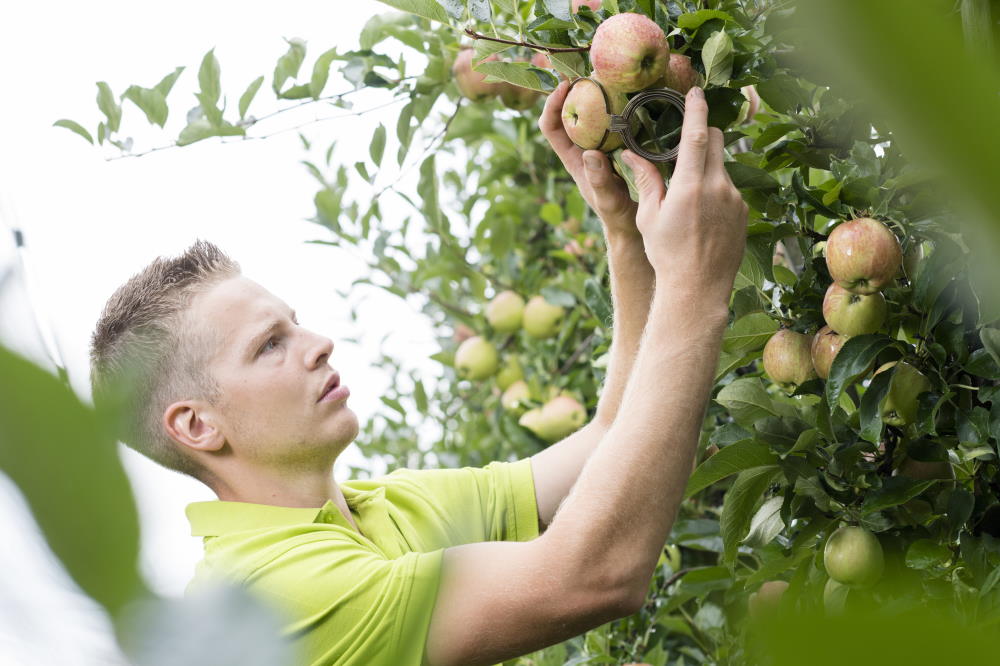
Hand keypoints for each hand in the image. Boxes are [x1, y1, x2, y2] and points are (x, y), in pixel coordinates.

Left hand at [538, 80, 637, 237]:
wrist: (630, 225)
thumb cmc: (617, 216)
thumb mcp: (609, 199)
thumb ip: (600, 180)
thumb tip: (590, 153)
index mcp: (573, 161)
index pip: (551, 127)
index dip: (552, 105)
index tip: (566, 84)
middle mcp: (582, 150)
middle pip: (569, 113)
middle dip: (574, 90)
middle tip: (590, 68)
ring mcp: (598, 147)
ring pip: (590, 115)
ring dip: (595, 94)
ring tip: (609, 74)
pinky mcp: (615, 147)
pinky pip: (610, 121)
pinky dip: (615, 105)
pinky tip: (630, 94)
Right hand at [623, 86, 748, 305]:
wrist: (698, 289)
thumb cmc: (667, 255)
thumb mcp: (649, 217)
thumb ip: (647, 180)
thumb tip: (631, 154)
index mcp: (691, 186)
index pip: (697, 135)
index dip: (696, 110)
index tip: (695, 92)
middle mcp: (718, 188)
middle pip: (716, 142)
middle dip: (703, 134)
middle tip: (687, 139)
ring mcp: (736, 200)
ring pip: (722, 167)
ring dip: (706, 169)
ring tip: (689, 196)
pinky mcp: (744, 213)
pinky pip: (729, 189)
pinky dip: (716, 191)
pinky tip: (702, 215)